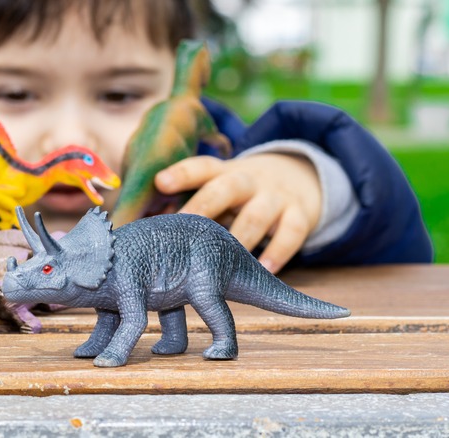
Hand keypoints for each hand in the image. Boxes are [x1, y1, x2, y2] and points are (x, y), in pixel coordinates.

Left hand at [155, 153, 321, 273]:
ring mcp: (276, 196)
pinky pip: (292, 232)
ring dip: (239, 238)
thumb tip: (145, 233)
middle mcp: (248, 180)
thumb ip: (193, 208)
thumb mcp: (222, 190)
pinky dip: (278, 252)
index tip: (160, 182)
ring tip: (223, 260)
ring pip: (257, 215)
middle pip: (225, 188)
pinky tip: (264, 270)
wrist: (303, 175)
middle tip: (183, 227)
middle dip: (204, 207)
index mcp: (223, 172)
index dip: (181, 173)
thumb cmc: (242, 195)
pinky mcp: (301, 213)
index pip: (201, 167)